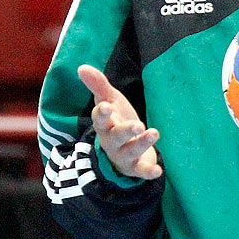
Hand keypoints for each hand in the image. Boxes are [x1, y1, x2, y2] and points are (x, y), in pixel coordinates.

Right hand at [77, 64, 161, 179]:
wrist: (124, 149)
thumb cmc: (116, 121)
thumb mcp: (109, 101)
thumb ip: (98, 85)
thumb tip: (81, 67)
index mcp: (104, 125)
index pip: (100, 119)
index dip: (102, 114)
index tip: (106, 106)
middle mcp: (111, 141)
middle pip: (115, 137)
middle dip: (125, 131)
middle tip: (137, 124)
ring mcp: (123, 155)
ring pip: (130, 151)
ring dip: (142, 143)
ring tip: (154, 133)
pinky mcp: (136, 167)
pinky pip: (141, 171)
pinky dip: (148, 172)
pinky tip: (158, 171)